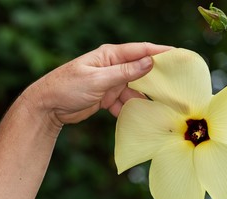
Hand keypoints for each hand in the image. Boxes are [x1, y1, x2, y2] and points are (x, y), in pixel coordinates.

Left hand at [25, 42, 171, 125]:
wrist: (47, 108)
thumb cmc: (67, 87)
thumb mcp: (98, 79)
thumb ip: (125, 72)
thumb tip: (150, 62)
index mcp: (110, 55)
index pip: (140, 51)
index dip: (160, 52)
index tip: (178, 56)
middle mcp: (113, 67)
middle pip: (141, 72)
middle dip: (156, 80)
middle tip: (175, 86)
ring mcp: (112, 83)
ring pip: (135, 91)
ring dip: (143, 100)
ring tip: (159, 108)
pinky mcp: (108, 98)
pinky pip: (125, 103)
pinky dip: (130, 111)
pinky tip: (139, 118)